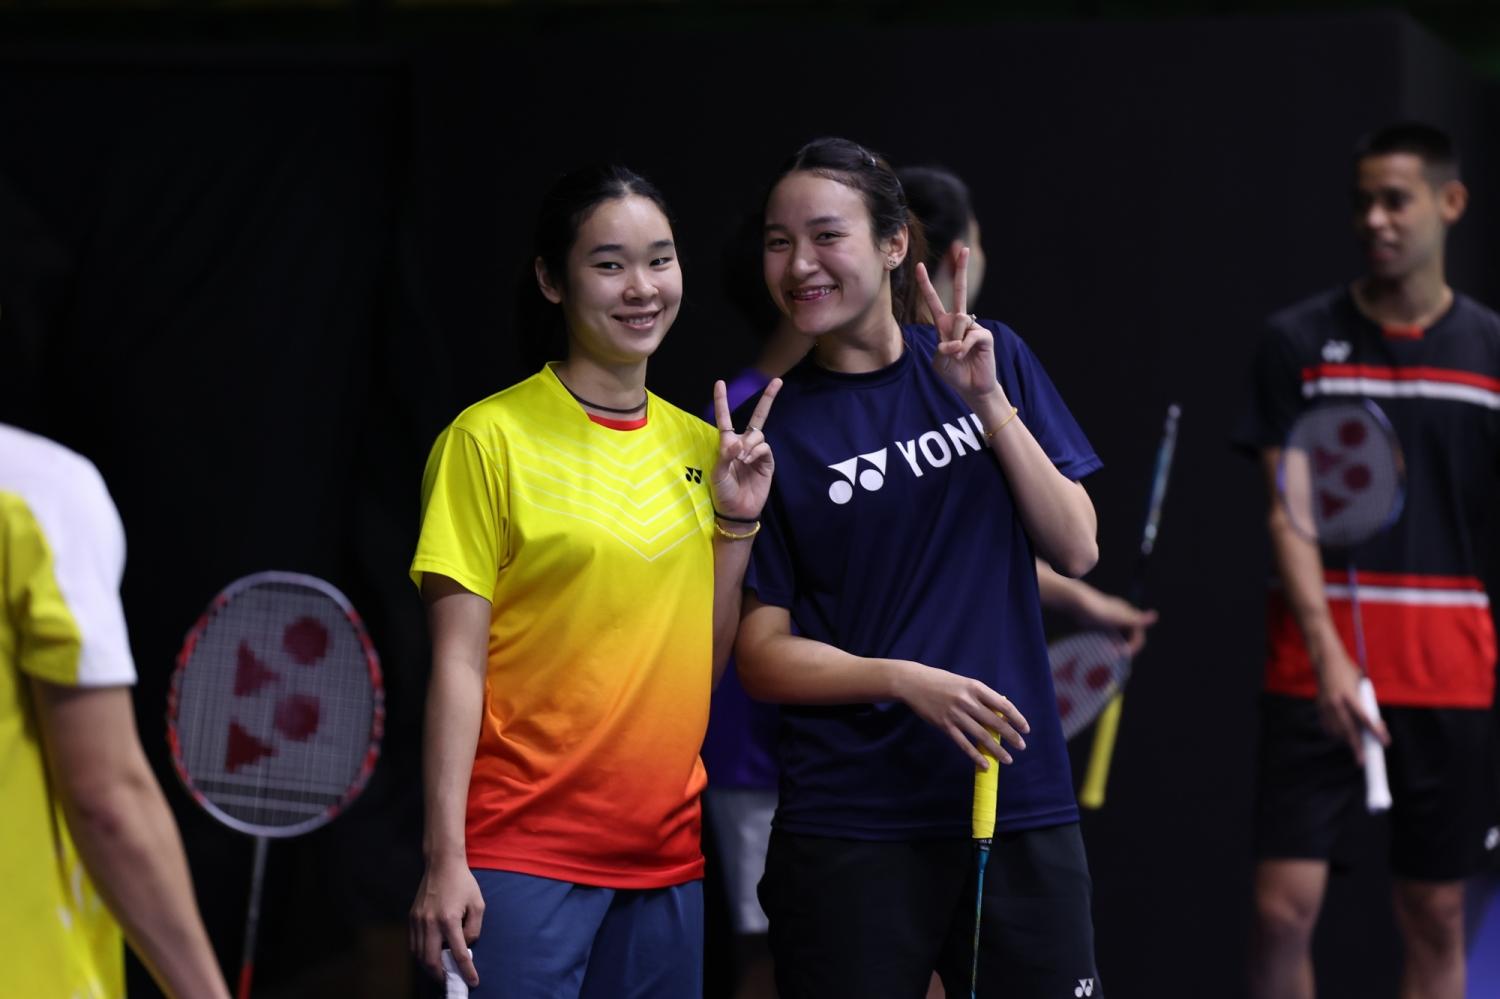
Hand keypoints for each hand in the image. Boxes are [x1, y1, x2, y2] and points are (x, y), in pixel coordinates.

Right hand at [409, 857, 483, 987]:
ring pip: (418, 955)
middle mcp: (430, 923)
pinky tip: (430, 955)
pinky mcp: (412, 918)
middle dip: (441, 976)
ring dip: (429, 967)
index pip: (459, 954)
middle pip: (431, 961)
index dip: (466, 971)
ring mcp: (418, 921)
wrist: (442, 864)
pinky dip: (421, 954)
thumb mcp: (478, 904)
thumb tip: (465, 946)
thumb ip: (474, 929)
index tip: (473, 981)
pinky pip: (414, 943)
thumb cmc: (463, 883)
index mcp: (449, 919)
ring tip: (441, 971)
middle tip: (451, 980)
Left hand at [710, 377, 781, 521]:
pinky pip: (764, 447)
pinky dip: (756, 451)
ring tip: (742, 458)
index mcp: (727, 444)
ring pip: (758, 434)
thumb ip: (725, 455)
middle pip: (758, 417)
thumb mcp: (717, 473)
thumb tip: (738, 441)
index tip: (719, 383)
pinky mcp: (767, 461)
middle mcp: (743, 444)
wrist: (737, 510)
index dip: (722, 401)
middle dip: (768, 399)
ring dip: (750, 442)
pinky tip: (749, 460)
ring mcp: (757, 452)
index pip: (725, 419)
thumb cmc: (723, 492)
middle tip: (777, 381)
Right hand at [891, 661, 1029, 767]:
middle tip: (1021, 746)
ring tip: (1008, 759)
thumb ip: (981, 696)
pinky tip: (985, 763)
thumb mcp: (964, 683)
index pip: (1003, 706)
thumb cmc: (942, 681)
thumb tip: (1001, 713)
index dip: (1017, 718)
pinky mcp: (944, 725)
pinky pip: (964, 744)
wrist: (914, 683)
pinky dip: (976, 755)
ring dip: (997, 750)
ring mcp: (955, 714)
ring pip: (982, 736)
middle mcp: (967, 701)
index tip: (1025, 729)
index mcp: (975, 687)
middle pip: (995, 723)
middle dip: (1011, 736)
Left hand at [915, 252, 1002, 407]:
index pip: (933, 301)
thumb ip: (943, 348)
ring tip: (959, 358)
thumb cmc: (954, 373)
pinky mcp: (985, 335)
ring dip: (954, 346)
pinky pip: (970, 337)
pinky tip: (966, 357)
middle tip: (964, 248)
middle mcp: (959, 321)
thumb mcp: (939, 361)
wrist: (972, 388)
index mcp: (944, 325)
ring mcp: (973, 327)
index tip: (919, 267)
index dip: (926, 284)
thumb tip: (955, 340)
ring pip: (958, 326)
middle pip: (960, 291)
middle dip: (961, 269)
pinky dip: (964, 349)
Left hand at [1072, 588, 1158, 655]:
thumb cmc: (1100, 609)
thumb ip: (1137, 619)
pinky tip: (1098, 648)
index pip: (1138, 635)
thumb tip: (1155, 615)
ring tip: (1107, 655)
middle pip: (1128, 636)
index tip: (1123, 655)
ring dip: (1114, 646)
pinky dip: (1105, 642)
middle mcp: (1121, 616)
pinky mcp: (1097, 621)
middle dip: (1124, 648)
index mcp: (1129, 614)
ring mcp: (1109, 618)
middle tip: (1115, 657)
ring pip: (1116, 637)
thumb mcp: (1120, 617)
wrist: (1077, 601)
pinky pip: (1105, 635)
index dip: (1134, 646)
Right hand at [1313, 641, 1389, 762]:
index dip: (1376, 731)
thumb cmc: (1348, 672)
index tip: (1385, 743)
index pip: (1365, 718)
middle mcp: (1336, 703)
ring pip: (1337, 731)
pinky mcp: (1319, 707)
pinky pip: (1328, 727)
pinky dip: (1335, 733)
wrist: (1326, 661)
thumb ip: (1366, 704)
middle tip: (1362, 761)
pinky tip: (1341, 737)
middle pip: (1348, 730)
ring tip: (1355, 746)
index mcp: (1349, 695)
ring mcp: (1325, 706)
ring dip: (1346, 740)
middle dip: (1356, 747)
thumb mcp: (1360, 686)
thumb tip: (1375, 724)